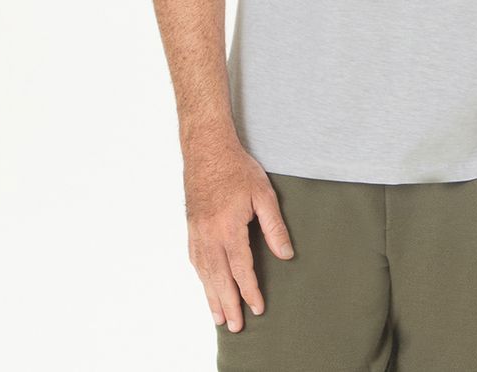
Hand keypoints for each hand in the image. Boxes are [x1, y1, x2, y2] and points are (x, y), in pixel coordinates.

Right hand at [183, 135, 294, 331]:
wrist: (207, 149)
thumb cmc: (237, 169)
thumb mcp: (263, 193)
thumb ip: (274, 226)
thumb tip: (286, 253)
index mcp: (228, 228)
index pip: (241, 268)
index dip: (250, 290)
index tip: (258, 307)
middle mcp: (209, 235)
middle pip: (219, 278)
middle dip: (229, 304)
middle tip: (235, 327)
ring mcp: (197, 232)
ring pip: (204, 272)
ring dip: (212, 296)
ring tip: (219, 317)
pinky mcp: (191, 227)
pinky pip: (195, 260)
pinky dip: (201, 278)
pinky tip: (206, 285)